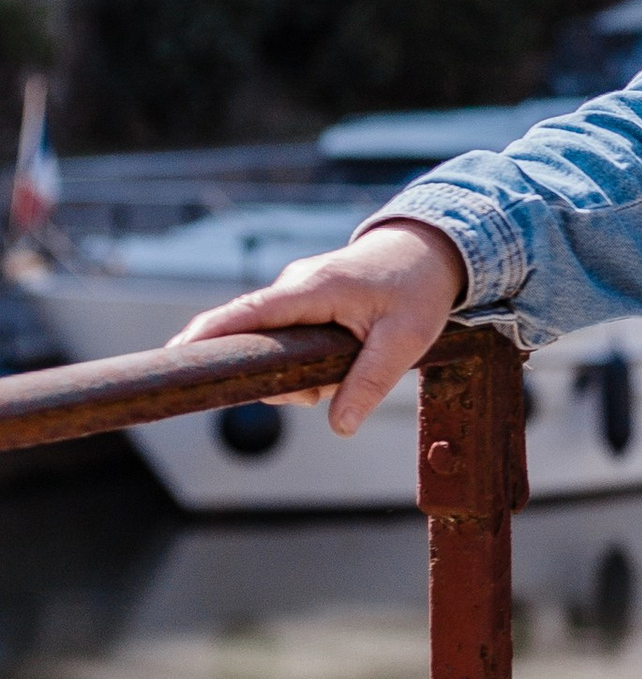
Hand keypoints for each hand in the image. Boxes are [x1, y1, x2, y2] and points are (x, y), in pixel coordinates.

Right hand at [174, 218, 465, 436]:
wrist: (430, 251)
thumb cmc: (418, 289)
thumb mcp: (406, 339)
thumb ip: (371, 381)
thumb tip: (340, 428)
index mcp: (312, 289)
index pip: (246, 313)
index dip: (207, 335)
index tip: (173, 357)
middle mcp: (294, 287)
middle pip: (251, 340)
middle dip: (275, 378)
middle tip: (317, 393)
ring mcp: (295, 293)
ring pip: (269, 346)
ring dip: (295, 374)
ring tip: (343, 371)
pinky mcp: (301, 302)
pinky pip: (283, 339)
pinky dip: (301, 362)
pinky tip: (335, 364)